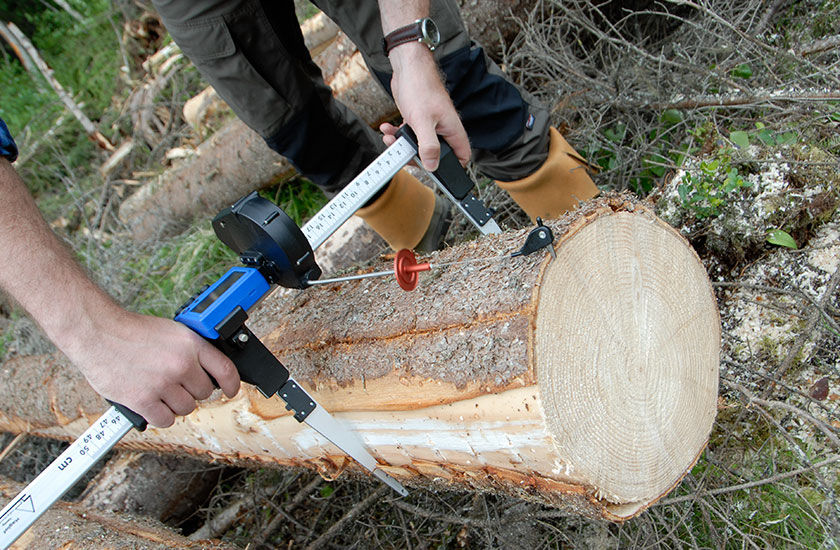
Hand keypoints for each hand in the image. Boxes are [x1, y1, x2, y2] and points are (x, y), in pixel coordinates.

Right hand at [65, 311, 239, 427]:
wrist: (96, 332)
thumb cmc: (130, 331)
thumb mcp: (171, 332)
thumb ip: (191, 350)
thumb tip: (207, 369)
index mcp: (191, 344)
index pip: (226, 370)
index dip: (232, 384)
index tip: (231, 390)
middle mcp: (180, 364)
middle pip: (204, 393)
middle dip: (192, 390)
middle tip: (176, 383)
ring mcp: (162, 384)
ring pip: (186, 408)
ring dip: (175, 404)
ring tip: (159, 390)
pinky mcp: (143, 400)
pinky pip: (165, 420)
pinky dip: (159, 416)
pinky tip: (152, 403)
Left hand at [382, 42, 469, 170]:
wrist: (407, 67)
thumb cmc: (421, 87)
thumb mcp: (423, 121)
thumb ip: (428, 146)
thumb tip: (432, 166)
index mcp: (452, 130)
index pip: (462, 156)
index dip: (452, 168)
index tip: (436, 172)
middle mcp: (443, 129)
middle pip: (435, 155)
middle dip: (416, 157)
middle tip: (403, 154)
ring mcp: (430, 125)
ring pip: (418, 145)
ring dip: (402, 145)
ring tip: (390, 139)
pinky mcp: (417, 120)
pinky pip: (408, 135)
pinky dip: (396, 134)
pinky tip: (388, 128)